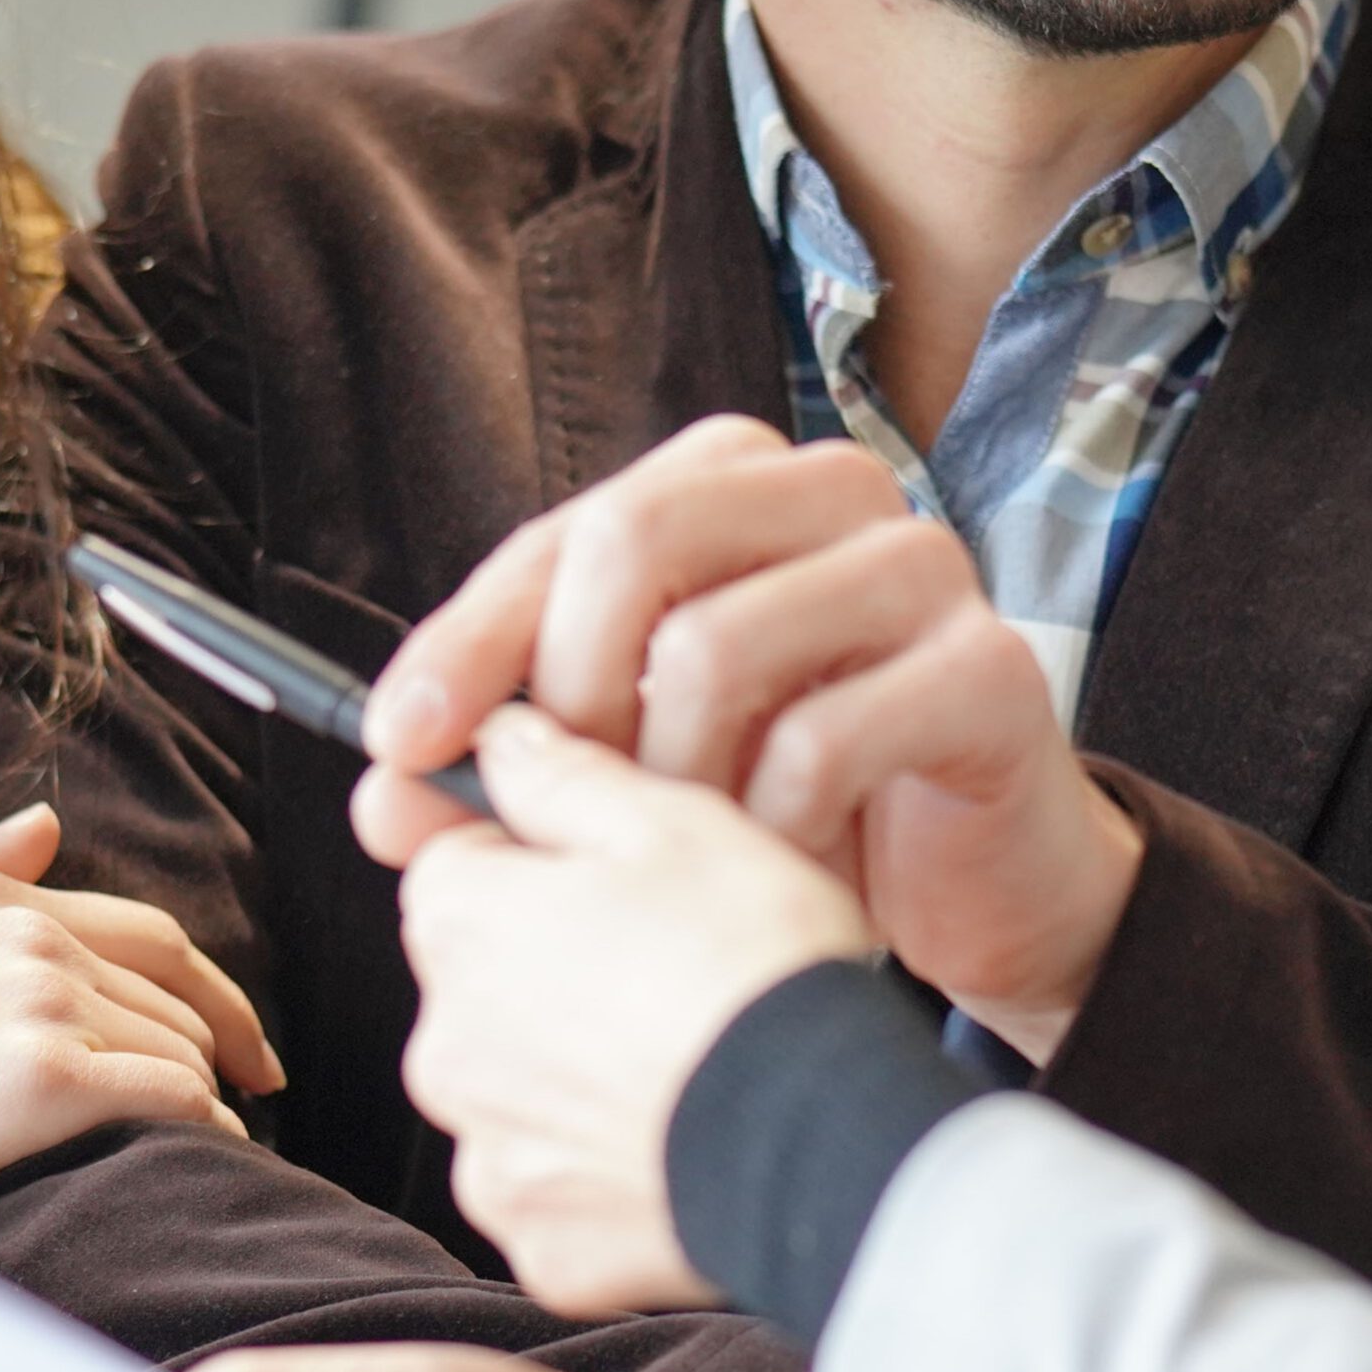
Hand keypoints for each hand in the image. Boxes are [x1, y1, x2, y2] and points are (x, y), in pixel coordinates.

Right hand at [0, 805, 283, 1220]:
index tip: (239, 1040)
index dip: (206, 988)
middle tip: (249, 1094)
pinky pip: (168, 1099)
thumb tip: (45, 824)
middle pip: (172, 992)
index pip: (143, 933)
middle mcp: (23, 935)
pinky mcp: (40, 1081)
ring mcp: (36, 1002)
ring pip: (176, 1048)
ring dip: (205, 1096)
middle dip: (216, 1046)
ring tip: (210, 1145)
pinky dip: (203, 1128)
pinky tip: (207, 1159)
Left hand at [356, 416, 1142, 1059]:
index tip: (398, 744)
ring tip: (682, 863)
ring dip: (668, 786)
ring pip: (718, 645)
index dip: (469, 638)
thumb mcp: (641, 781)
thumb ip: (517, 773)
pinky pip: (824, 742)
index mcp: (737, 484)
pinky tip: (773, 879)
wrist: (985, 887)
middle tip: (556, 809)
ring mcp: (922, 570)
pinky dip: (767, 833)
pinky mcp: (989, 672)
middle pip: (635, 537)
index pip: (567, 534)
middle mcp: (831, 494)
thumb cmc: (803, 811)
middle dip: (564, 692)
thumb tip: (382, 793)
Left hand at [394, 710, 880, 1315]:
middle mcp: (444, 1047)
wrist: (824, 1136)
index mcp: (460, 925)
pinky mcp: (545, 1247)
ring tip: (689, 1060)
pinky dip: (607, 1174)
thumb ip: (562, 775)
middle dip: (556, 974)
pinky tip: (683, 1138)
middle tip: (674, 966)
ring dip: (579, 1076)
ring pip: (521, 1094)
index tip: (611, 874)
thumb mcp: (671, 820)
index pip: (452, 864)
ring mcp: (492, 1158)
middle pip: (484, 986)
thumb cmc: (752, 966)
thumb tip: (501, 741)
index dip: (536, 859)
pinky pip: (561, 1195)